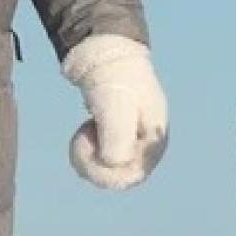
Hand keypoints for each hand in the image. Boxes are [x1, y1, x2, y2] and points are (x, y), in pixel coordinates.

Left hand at [63, 35, 168, 190]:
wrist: (109, 57)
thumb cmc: (116, 80)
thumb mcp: (115, 106)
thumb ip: (117, 137)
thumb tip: (114, 164)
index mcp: (156, 142)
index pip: (129, 175)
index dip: (102, 168)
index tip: (85, 140)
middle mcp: (150, 148)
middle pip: (118, 177)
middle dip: (92, 162)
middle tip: (80, 136)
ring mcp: (137, 146)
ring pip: (109, 172)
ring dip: (90, 157)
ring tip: (85, 131)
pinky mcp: (123, 142)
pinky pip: (104, 163)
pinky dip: (90, 152)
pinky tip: (89, 131)